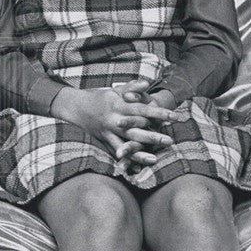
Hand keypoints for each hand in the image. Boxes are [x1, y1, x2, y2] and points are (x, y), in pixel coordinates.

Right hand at [50, 84, 179, 165]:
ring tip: (155, 158)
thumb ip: (132, 87)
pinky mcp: (104, 141)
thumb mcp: (115, 90)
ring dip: (140, 152)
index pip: (142, 109)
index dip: (159, 113)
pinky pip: (117, 152)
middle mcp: (112, 120)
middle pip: (135, 129)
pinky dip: (127, 160)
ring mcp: (107, 132)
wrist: (75, 108)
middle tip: (169, 140)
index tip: (175, 116)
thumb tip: (147, 83)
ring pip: (125, 144)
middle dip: (152, 135)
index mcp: (117, 105)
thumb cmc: (100, 98)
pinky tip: (138, 167)